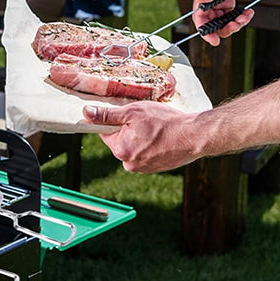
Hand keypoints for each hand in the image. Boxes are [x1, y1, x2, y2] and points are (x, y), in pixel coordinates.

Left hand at [82, 102, 198, 172]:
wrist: (193, 136)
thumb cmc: (164, 122)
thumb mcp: (132, 112)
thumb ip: (107, 115)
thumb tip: (86, 114)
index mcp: (121, 150)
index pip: (104, 133)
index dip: (111, 120)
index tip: (122, 113)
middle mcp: (129, 164)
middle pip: (118, 140)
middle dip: (126, 128)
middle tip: (142, 119)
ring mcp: (143, 168)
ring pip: (132, 146)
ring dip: (138, 136)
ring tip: (153, 127)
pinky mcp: (154, 168)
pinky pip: (144, 152)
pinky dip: (148, 143)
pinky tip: (159, 135)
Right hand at [191, 0, 263, 44]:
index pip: (198, 15)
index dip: (204, 30)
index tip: (214, 40)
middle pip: (210, 21)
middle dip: (224, 27)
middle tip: (237, 25)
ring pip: (220, 20)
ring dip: (233, 23)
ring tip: (245, 17)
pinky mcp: (226, 0)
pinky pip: (229, 16)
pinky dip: (238, 18)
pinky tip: (247, 12)